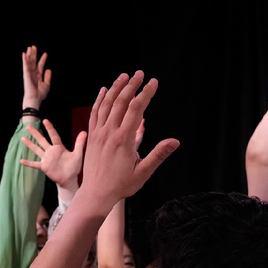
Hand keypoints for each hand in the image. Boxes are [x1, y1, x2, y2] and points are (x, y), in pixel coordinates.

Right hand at [20, 120, 86, 189]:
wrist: (69, 179)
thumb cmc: (74, 167)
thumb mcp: (78, 155)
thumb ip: (80, 144)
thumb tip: (84, 132)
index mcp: (59, 147)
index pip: (54, 136)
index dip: (50, 128)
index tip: (45, 120)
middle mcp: (51, 151)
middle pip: (42, 140)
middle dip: (35, 133)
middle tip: (28, 126)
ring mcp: (46, 159)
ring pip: (37, 149)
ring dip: (30, 144)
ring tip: (23, 138)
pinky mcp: (44, 167)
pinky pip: (35, 164)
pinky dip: (28, 163)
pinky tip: (21, 161)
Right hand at [22, 45, 50, 105]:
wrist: (35, 100)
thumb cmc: (40, 95)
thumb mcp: (47, 85)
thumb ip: (48, 77)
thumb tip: (49, 69)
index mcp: (38, 76)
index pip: (40, 65)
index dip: (43, 59)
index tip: (45, 54)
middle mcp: (33, 74)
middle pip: (33, 62)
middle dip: (34, 54)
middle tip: (34, 46)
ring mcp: (29, 74)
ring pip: (29, 62)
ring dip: (29, 54)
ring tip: (30, 47)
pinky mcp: (26, 75)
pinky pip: (25, 66)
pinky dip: (24, 60)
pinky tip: (24, 54)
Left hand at [79, 72, 179, 212]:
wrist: (96, 194)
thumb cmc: (121, 185)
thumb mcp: (143, 172)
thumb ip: (158, 155)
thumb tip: (175, 142)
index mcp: (124, 140)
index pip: (136, 109)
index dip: (146, 93)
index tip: (154, 82)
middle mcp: (109, 133)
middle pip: (121, 102)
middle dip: (131, 85)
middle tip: (140, 74)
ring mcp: (99, 133)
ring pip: (106, 105)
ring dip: (116, 88)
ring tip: (124, 76)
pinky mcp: (92, 137)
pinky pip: (95, 113)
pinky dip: (99, 100)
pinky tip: (104, 90)